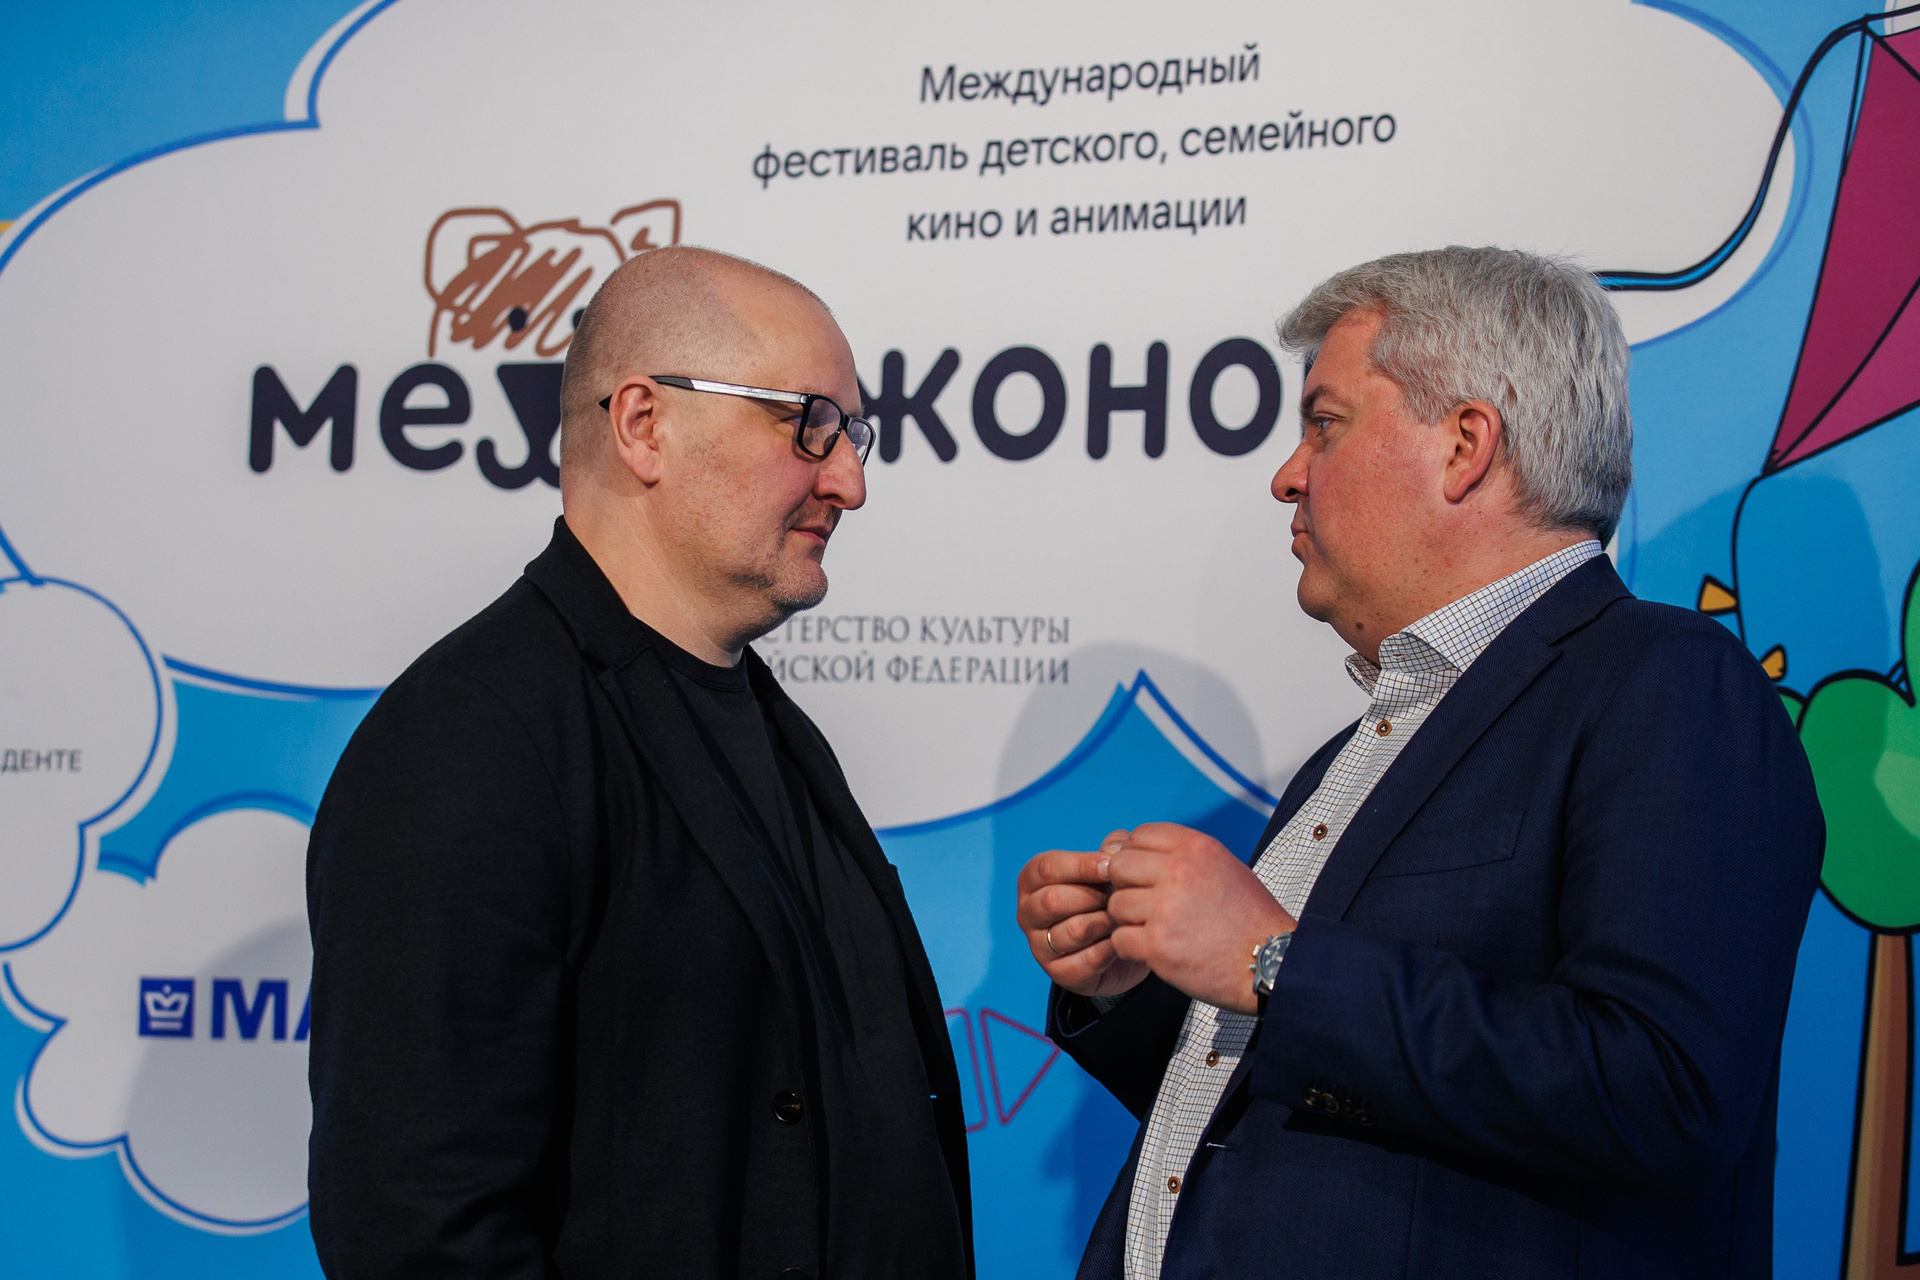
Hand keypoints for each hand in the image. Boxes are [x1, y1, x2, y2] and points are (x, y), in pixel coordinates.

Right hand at [1016, 831, 1149, 998]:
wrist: (1119, 944)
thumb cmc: (1107, 896)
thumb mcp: (1108, 869)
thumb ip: (1112, 851)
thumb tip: (1116, 848)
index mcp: (1032, 880)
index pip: (1047, 868)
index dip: (1081, 865)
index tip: (1110, 866)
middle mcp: (1028, 913)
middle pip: (1053, 900)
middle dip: (1092, 896)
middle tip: (1117, 897)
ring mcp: (1039, 946)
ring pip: (1072, 930)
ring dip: (1104, 922)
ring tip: (1120, 918)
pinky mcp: (1059, 974)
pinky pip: (1088, 959)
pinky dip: (1111, 948)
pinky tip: (1121, 940)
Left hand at [1107, 822, 1295, 1013]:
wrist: (1271, 962)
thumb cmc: (1249, 918)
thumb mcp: (1224, 867)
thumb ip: (1182, 856)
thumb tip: (1129, 847)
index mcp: (1196, 848)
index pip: (1140, 834)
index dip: (1138, 855)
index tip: (1147, 875)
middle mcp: (1179, 872)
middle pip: (1120, 865)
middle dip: (1126, 885)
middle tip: (1144, 904)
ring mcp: (1166, 909)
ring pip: (1117, 903)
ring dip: (1129, 919)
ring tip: (1154, 930)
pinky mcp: (1158, 945)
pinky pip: (1120, 938)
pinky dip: (1132, 947)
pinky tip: (1153, 950)